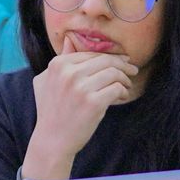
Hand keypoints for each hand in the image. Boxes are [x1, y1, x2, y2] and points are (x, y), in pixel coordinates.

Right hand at [23, 52, 135, 178]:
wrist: (52, 141)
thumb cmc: (50, 112)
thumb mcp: (46, 81)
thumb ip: (60, 60)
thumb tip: (70, 39)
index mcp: (58, 65)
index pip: (92, 54)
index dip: (110, 57)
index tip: (123, 61)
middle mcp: (68, 73)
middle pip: (106, 61)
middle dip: (123, 65)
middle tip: (133, 70)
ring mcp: (81, 88)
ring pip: (114, 73)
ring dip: (124, 79)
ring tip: (126, 86)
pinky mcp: (93, 103)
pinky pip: (117, 89)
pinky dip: (123, 92)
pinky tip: (123, 96)